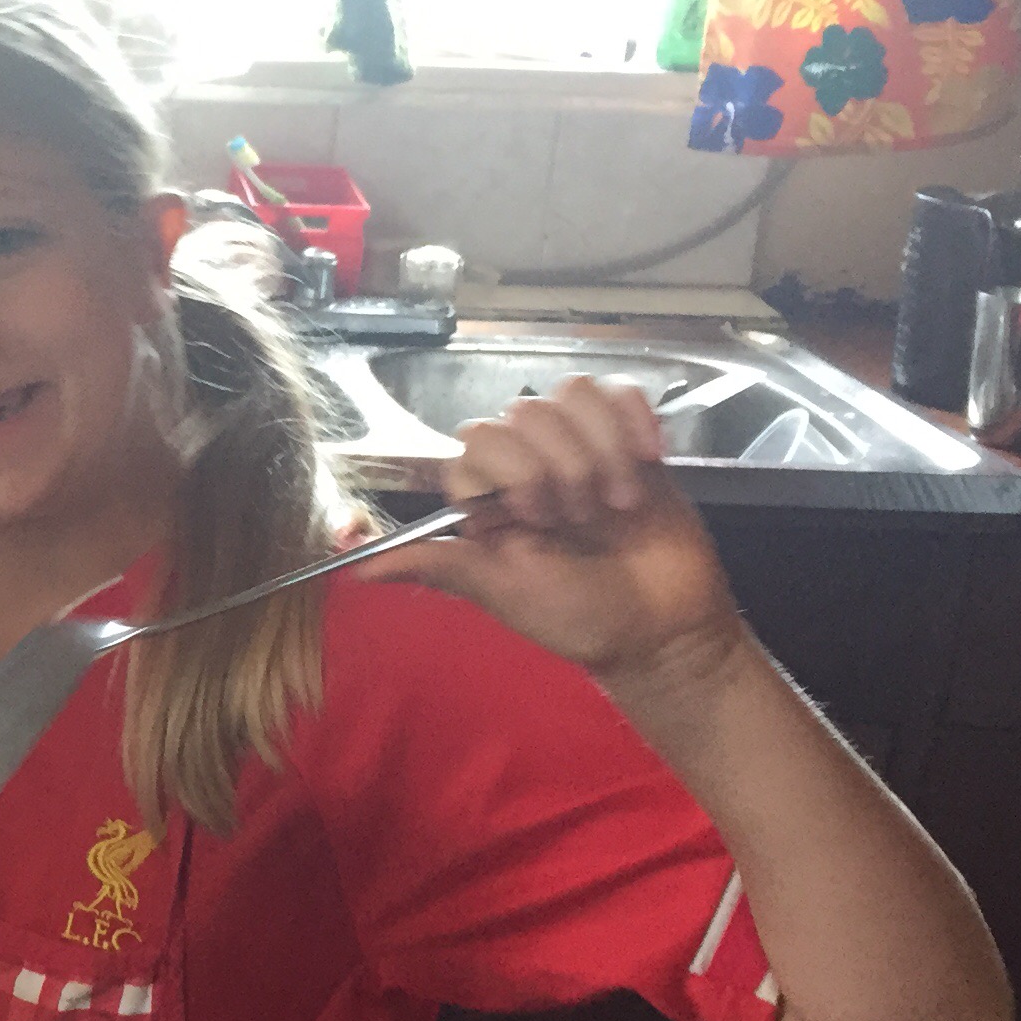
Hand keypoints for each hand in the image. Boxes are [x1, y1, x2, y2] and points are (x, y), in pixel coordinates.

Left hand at [355, 376, 743, 688]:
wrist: (664, 629)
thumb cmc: (579, 616)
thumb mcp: (505, 593)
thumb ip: (441, 564)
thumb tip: (356, 569)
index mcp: (486, 498)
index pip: (475, 442)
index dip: (509, 473)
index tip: (537, 521)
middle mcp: (526, 465)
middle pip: (523, 413)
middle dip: (560, 468)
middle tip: (582, 521)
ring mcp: (578, 447)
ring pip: (570, 396)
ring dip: (600, 451)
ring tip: (618, 505)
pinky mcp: (628, 438)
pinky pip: (619, 391)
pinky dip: (633, 422)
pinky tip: (646, 463)